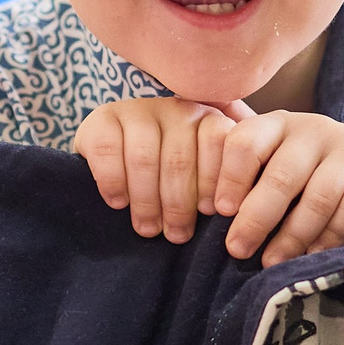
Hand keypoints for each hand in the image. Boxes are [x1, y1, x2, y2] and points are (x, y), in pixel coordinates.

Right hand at [73, 97, 236, 243]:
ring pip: (144, 157)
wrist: (118, 158)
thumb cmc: (171, 179)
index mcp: (207, 118)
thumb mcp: (201, 178)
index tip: (210, 213)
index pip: (217, 142)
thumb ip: (223, 185)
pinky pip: (108, 150)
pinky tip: (118, 203)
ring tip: (148, 228)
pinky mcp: (102, 117)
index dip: (212, 181)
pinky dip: (114, 181)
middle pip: (179, 158)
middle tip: (176, 235)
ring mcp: (137, 109)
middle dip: (179, 204)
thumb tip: (241, 216)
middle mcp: (175, 108)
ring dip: (146, 200)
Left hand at [211, 107, 343, 265]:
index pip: (246, 140)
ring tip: (273, 263)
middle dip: (256, 218)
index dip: (229, 176)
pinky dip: (331, 236)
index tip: (217, 211)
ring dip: (292, 236)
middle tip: (237, 250)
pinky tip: (315, 255)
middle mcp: (315, 129)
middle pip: (280, 175)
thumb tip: (190, 199)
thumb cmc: (310, 180)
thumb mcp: (275, 168)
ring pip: (317, 197)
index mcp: (279, 124)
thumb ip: (241, 173)